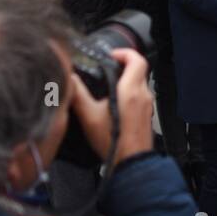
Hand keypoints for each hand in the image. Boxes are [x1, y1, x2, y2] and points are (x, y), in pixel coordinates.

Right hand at [70, 48, 154, 163]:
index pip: (136, 59)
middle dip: (124, 64)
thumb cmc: (113, 142)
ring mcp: (147, 106)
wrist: (131, 163)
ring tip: (110, 84)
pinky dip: (130, 92)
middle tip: (109, 67)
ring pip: (140, 83)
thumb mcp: (89, 116)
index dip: (124, 53)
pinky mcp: (146, 115)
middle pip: (139, 69)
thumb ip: (78, 95)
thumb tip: (69, 80)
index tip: (111, 55)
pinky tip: (115, 103)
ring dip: (127, 78)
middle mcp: (143, 95)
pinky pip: (140, 96)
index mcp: (131, 90)